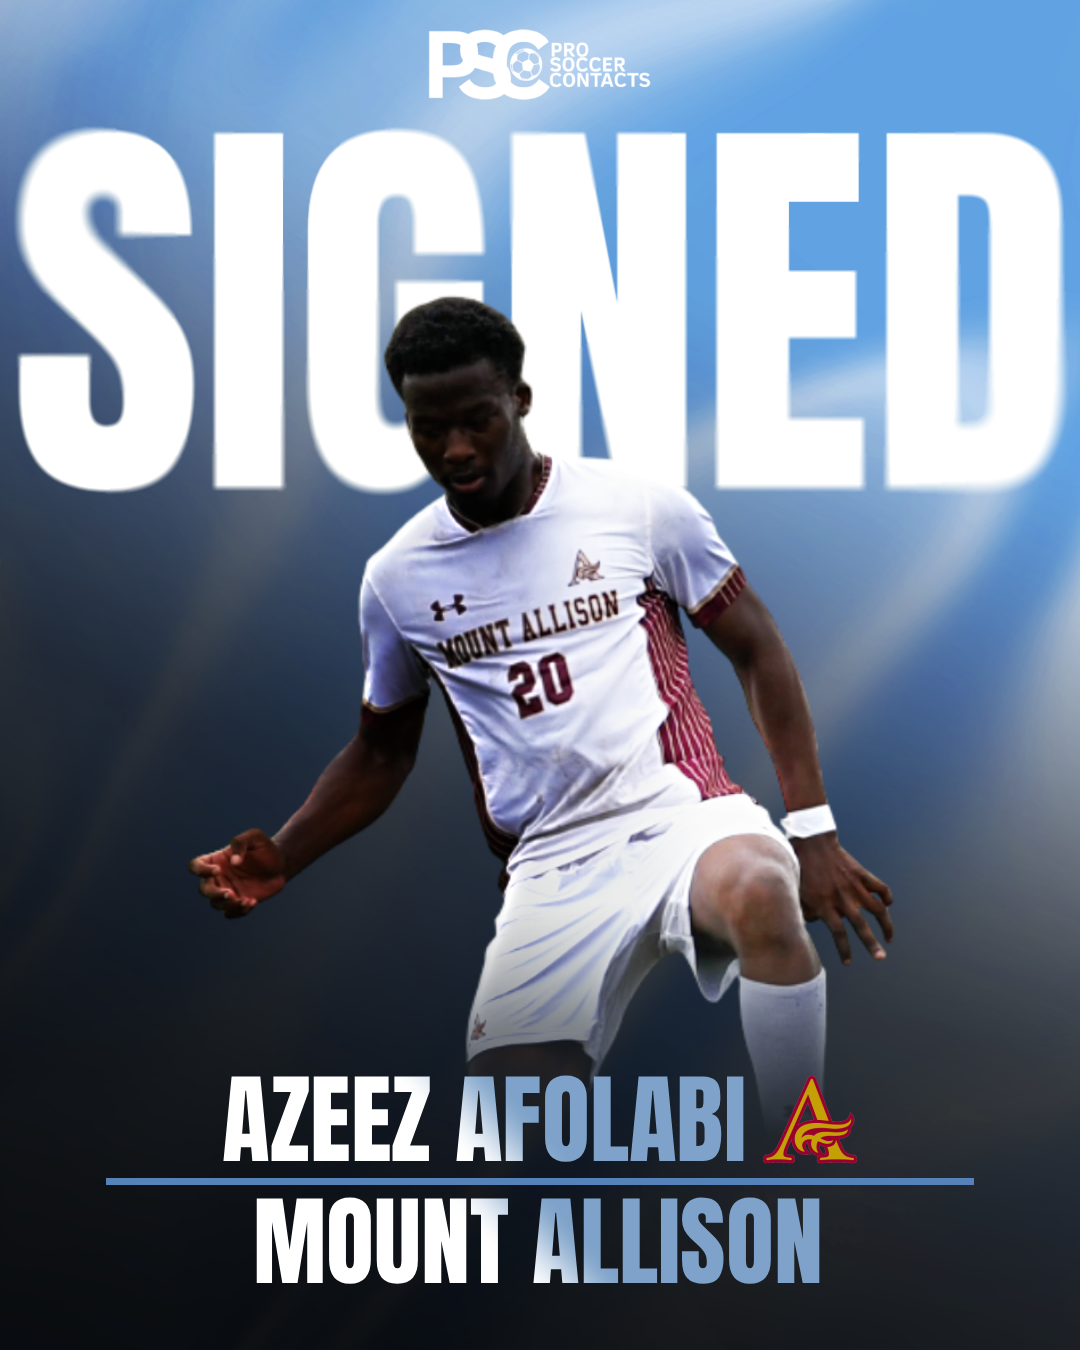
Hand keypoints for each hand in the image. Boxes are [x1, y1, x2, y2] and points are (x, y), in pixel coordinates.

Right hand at [189, 828, 286, 919]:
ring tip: (246, 900)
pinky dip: (238, 911)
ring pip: (216, 904)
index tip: (217, 870)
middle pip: (203, 889)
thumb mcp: (255, 837)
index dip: (201, 870)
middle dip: (214, 893)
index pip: (196, 865)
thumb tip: (234, 861)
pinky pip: (230, 913)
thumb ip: (241, 842)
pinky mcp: (239, 902)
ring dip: (228, 905)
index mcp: (217, 860)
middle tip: (230, 893)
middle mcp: (219, 877)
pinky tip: (252, 902)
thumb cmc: (266, 848)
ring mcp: (228, 891)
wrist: (282, 864)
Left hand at [793, 834, 893, 963]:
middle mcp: (843, 899)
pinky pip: (880, 887)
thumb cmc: (803, 871)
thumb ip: (806, 913)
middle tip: (880, 957)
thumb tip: (814, 923)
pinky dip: (886, 896)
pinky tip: (888, 904)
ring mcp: (855, 887)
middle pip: (861, 927)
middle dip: (872, 944)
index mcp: (826, 906)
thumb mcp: (799, 895)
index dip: (844, 950)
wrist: (813, 845)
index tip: (848, 962)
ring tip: (889, 937)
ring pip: (877, 910)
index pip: (839, 934)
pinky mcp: (862, 875)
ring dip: (886, 925)